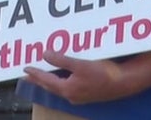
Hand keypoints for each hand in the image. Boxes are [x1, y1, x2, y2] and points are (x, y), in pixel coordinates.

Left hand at [21, 51, 138, 103]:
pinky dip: (61, 81)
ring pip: (60, 88)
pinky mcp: (89, 93)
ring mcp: (81, 96)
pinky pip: (69, 87)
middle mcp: (72, 95)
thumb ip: (61, 60)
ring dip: (50, 81)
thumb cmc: (104, 74)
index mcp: (68, 89)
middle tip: (29, 74)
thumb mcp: (80, 64)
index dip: (35, 74)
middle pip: (51, 87)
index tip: (25, 69)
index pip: (46, 81)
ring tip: (42, 75)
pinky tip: (63, 76)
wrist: (125, 83)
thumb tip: (45, 54)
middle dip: (39, 80)